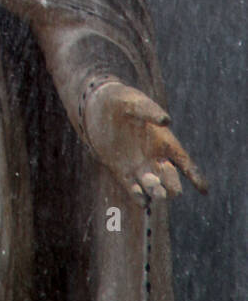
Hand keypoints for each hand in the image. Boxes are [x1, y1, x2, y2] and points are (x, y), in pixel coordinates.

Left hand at [83, 80, 207, 204]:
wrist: (96, 107)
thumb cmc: (120, 100)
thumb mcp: (134, 102)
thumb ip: (148, 111)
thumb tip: (166, 120)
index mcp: (164, 141)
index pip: (185, 162)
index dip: (195, 175)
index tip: (204, 189)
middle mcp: (155, 158)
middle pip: (171, 180)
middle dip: (172, 186)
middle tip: (166, 187)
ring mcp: (140, 167)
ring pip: (155, 189)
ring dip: (156, 192)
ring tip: (153, 189)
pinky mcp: (123, 173)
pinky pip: (135, 192)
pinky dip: (139, 198)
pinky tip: (141, 200)